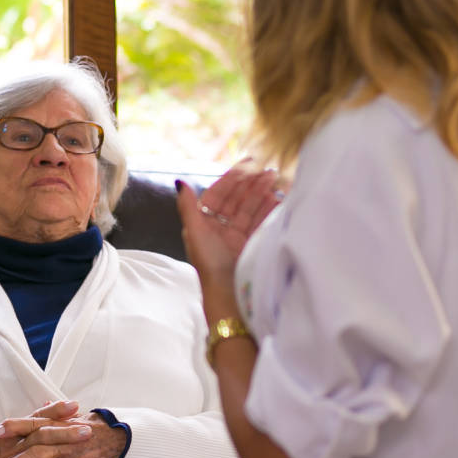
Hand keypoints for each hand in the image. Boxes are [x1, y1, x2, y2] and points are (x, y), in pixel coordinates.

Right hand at [0, 401, 96, 457]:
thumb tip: (50, 404)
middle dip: (66, 436)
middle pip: (43, 439)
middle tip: (88, 432)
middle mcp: (17, 448)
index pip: (38, 419)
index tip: (76, 405)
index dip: (56, 411)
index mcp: (16, 433)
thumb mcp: (7, 431)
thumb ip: (30, 420)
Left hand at [175, 167, 282, 285]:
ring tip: (275, 179)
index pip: (219, 194)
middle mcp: (221, 228)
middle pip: (237, 199)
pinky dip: (269, 209)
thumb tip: (179, 182)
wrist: (229, 293)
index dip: (232, 178)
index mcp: (204, 224)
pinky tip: (277, 198)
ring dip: (262, 192)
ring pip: (251, 208)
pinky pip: (261, 221)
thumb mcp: (195, 233)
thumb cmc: (209, 264)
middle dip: (251, 183)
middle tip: (267, 169)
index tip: (247, 164)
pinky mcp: (252, 244)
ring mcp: (238, 236)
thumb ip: (188, 207)